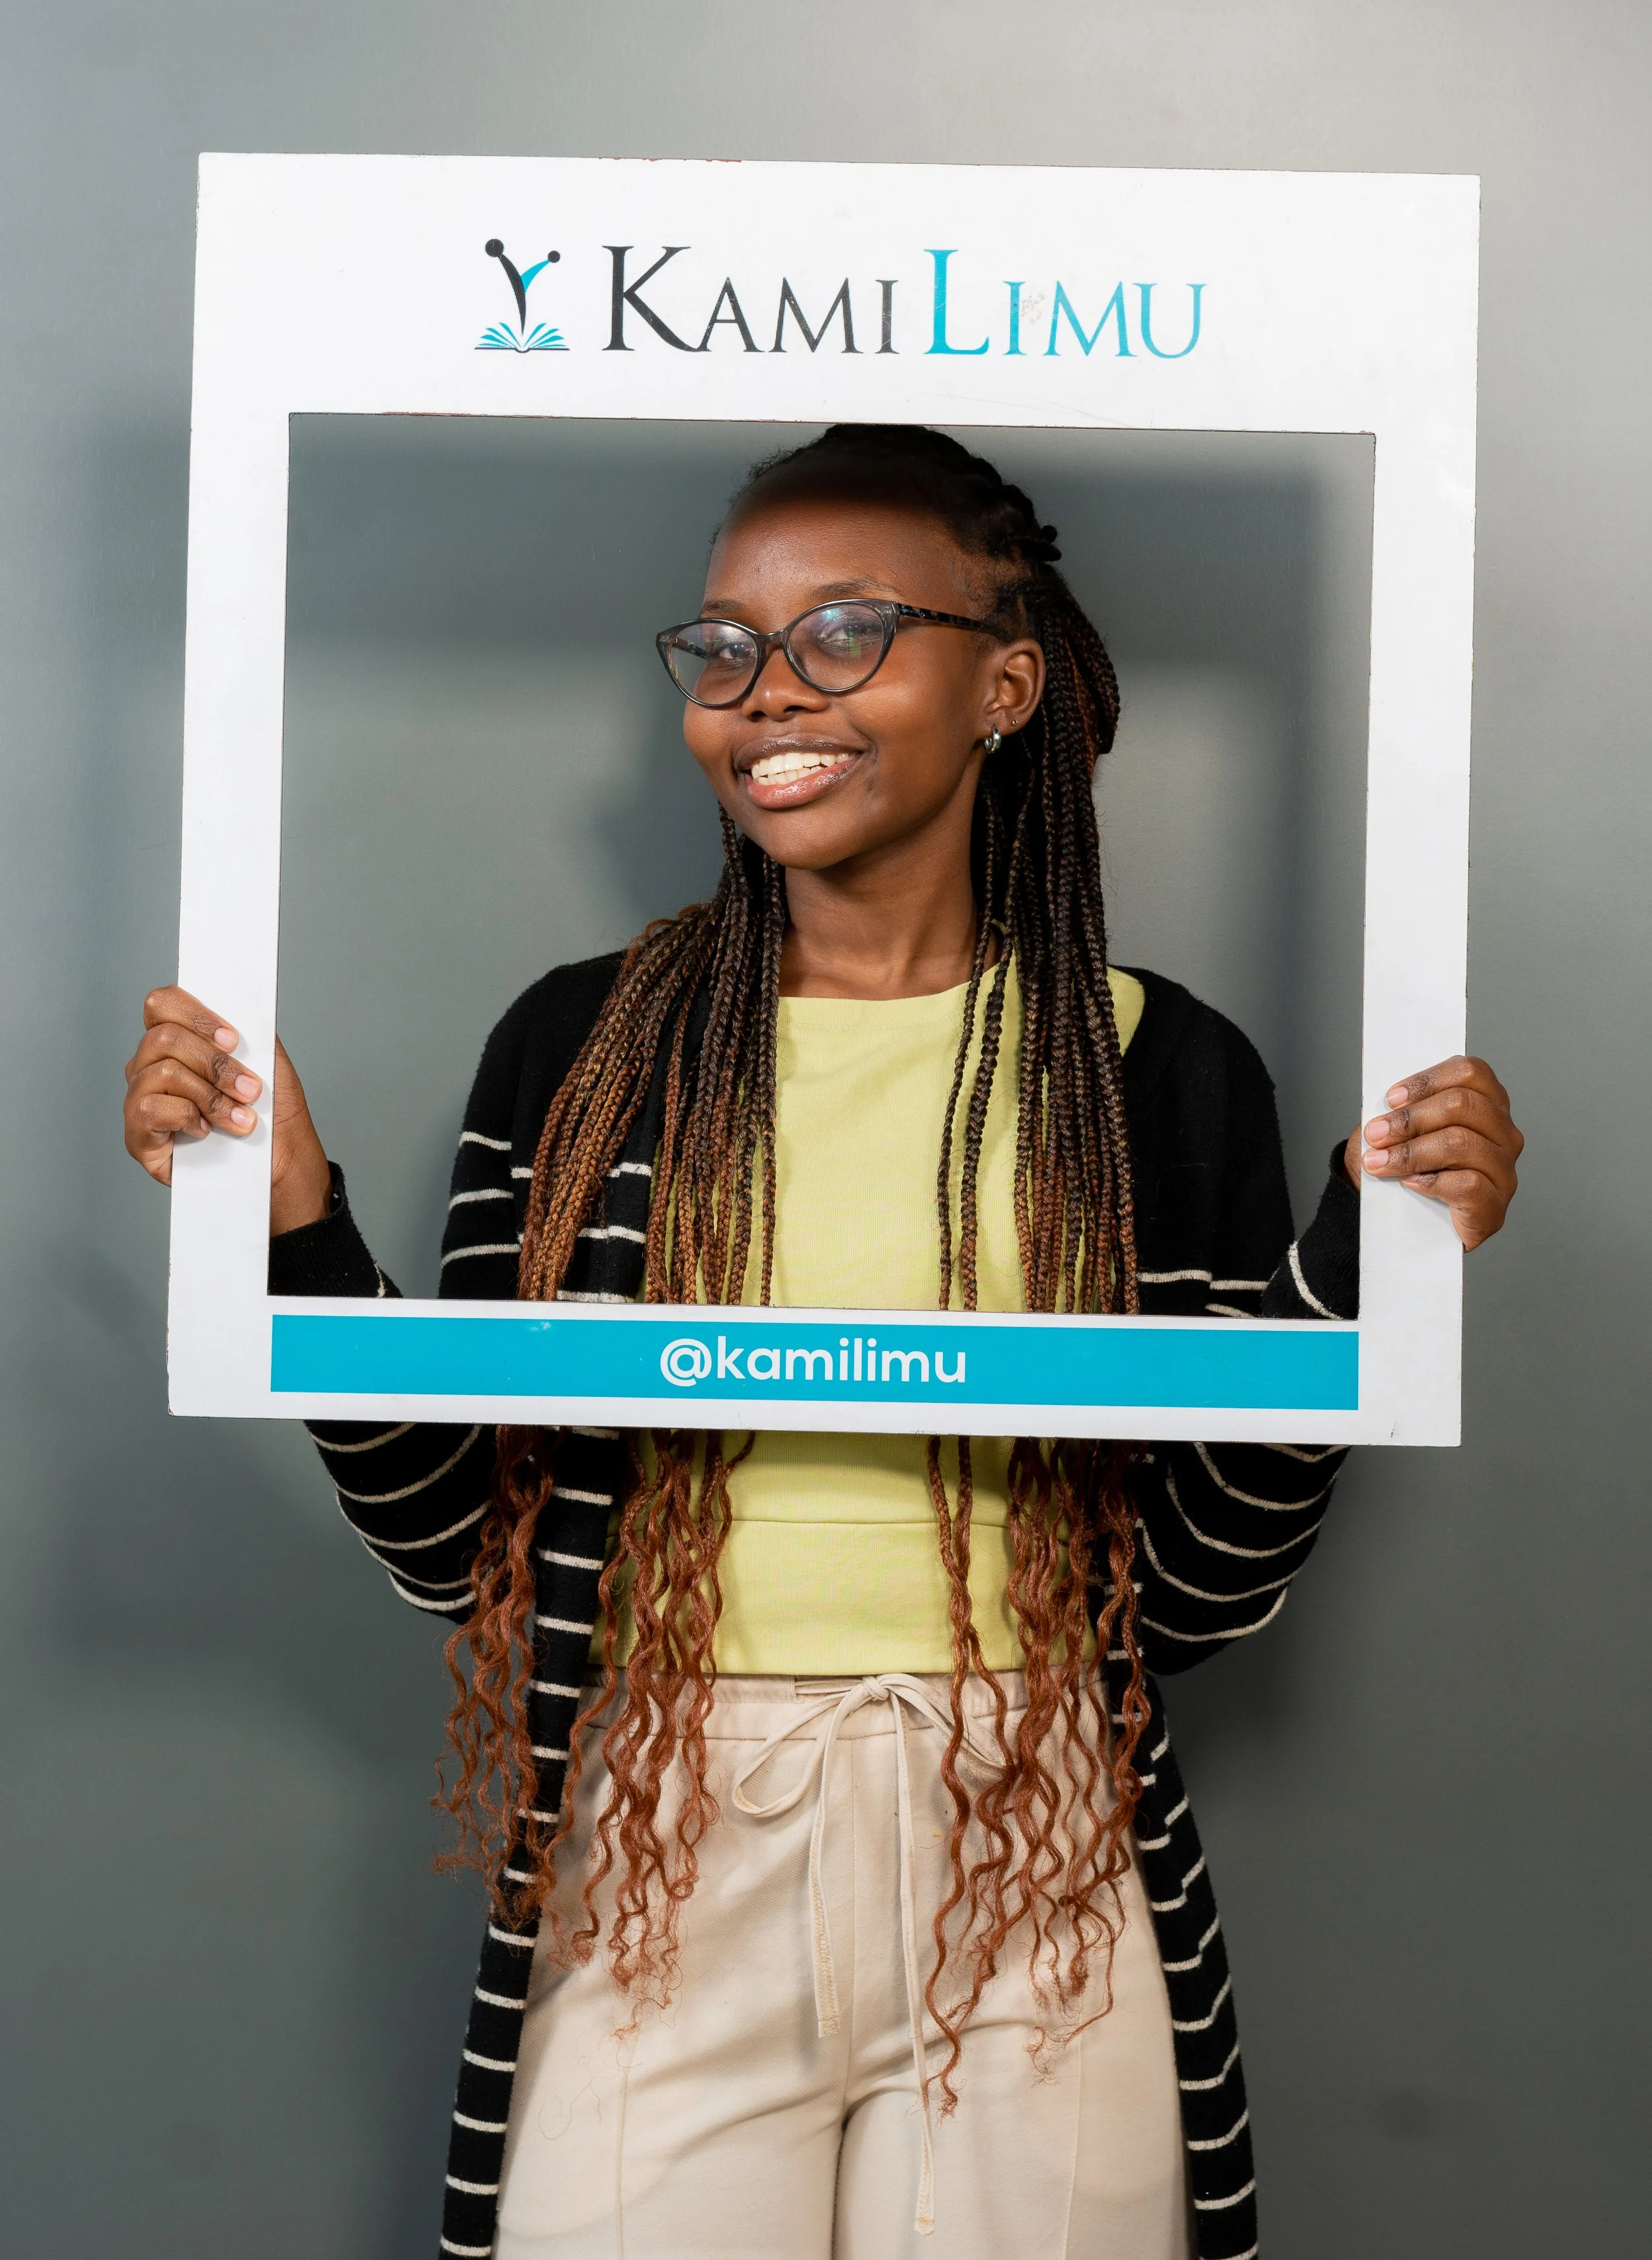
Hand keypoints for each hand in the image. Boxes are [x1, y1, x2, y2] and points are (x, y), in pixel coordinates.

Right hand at [124, 986, 332, 1234]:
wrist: (279, 1161)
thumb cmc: (270, 1110)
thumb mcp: (266, 1061)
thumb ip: (247, 1029)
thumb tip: (236, 1003)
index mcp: (176, 1041)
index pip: (162, 1003)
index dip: (196, 1016)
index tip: (233, 1040)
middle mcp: (149, 1065)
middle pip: (164, 1038)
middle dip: (215, 1064)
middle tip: (250, 1090)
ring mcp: (139, 1099)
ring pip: (163, 1072)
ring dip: (211, 1095)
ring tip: (240, 1118)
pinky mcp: (137, 1135)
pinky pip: (150, 1108)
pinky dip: (188, 1117)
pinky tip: (206, 1131)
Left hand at [1343, 1056, 1521, 1252]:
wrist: (1410, 1217)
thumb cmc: (1410, 1165)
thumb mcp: (1402, 1130)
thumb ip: (1402, 1110)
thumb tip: (1388, 1105)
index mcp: (1487, 1102)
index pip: (1470, 1071)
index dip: (1427, 1081)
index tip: (1391, 1099)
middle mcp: (1504, 1132)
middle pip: (1462, 1105)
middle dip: (1409, 1119)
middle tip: (1375, 1134)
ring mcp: (1504, 1169)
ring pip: (1460, 1143)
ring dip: (1410, 1152)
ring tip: (1379, 1162)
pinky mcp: (1495, 1205)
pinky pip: (1468, 1184)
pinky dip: (1431, 1181)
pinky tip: (1410, 1183)